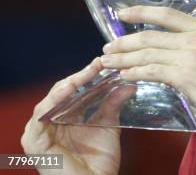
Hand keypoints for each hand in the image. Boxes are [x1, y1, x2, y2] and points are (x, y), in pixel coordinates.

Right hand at [21, 58, 129, 174]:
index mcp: (65, 116)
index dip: (87, 75)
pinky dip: (53, 103)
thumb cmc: (99, 162)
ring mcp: (40, 132)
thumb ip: (114, 105)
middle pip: (61, 92)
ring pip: (50, 101)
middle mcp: (51, 122)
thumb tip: (129, 85)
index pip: (73, 89)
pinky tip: (67, 92)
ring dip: (66, 86)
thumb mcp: (108, 126)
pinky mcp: (35, 143)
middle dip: (80, 77)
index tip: (103, 62)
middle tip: (97, 65)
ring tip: (83, 75)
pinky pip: (41, 119)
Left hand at [100, 6, 195, 137]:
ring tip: (109, 62)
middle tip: (108, 47)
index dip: (141, 12)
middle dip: (124, 41)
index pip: (167, 14)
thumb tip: (179, 46)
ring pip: (147, 54)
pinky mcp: (184, 76)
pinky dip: (134, 73)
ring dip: (123, 59)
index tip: (122, 13)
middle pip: (151, 36)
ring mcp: (189, 56)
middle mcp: (195, 38)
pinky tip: (124, 76)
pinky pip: (151, 71)